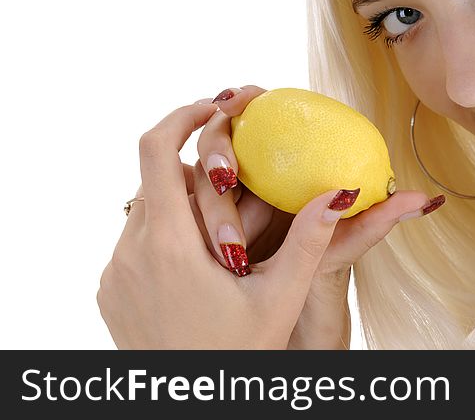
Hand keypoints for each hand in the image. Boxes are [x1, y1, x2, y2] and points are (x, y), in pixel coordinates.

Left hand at [95, 99, 414, 348]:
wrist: (188, 410)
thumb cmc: (236, 358)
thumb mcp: (280, 298)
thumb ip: (309, 240)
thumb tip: (340, 192)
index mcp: (170, 244)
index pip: (157, 150)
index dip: (183, 116)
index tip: (215, 108)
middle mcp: (131, 251)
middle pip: (158, 178)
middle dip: (199, 170)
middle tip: (240, 178)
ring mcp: (116, 272)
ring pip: (148, 208)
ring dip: (185, 204)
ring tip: (230, 234)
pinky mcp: (111, 290)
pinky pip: (136, 239)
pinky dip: (169, 233)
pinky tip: (206, 262)